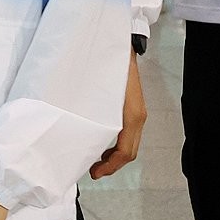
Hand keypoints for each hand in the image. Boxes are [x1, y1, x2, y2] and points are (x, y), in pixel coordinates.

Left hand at [90, 50, 145, 178]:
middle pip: (130, 152)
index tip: (95, 173)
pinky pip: (128, 133)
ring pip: (130, 144)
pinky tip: (103, 142)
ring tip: (96, 159)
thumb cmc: (111, 67)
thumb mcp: (102, 93)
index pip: (125, 152)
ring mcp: (137, 112)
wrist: (122, 46)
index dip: (110, 167)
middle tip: (93, 171)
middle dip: (112, 165)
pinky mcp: (133, 108)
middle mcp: (138, 116)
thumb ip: (94, 114)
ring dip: (115, 156)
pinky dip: (117, 144)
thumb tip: (81, 135)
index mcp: (132, 116)